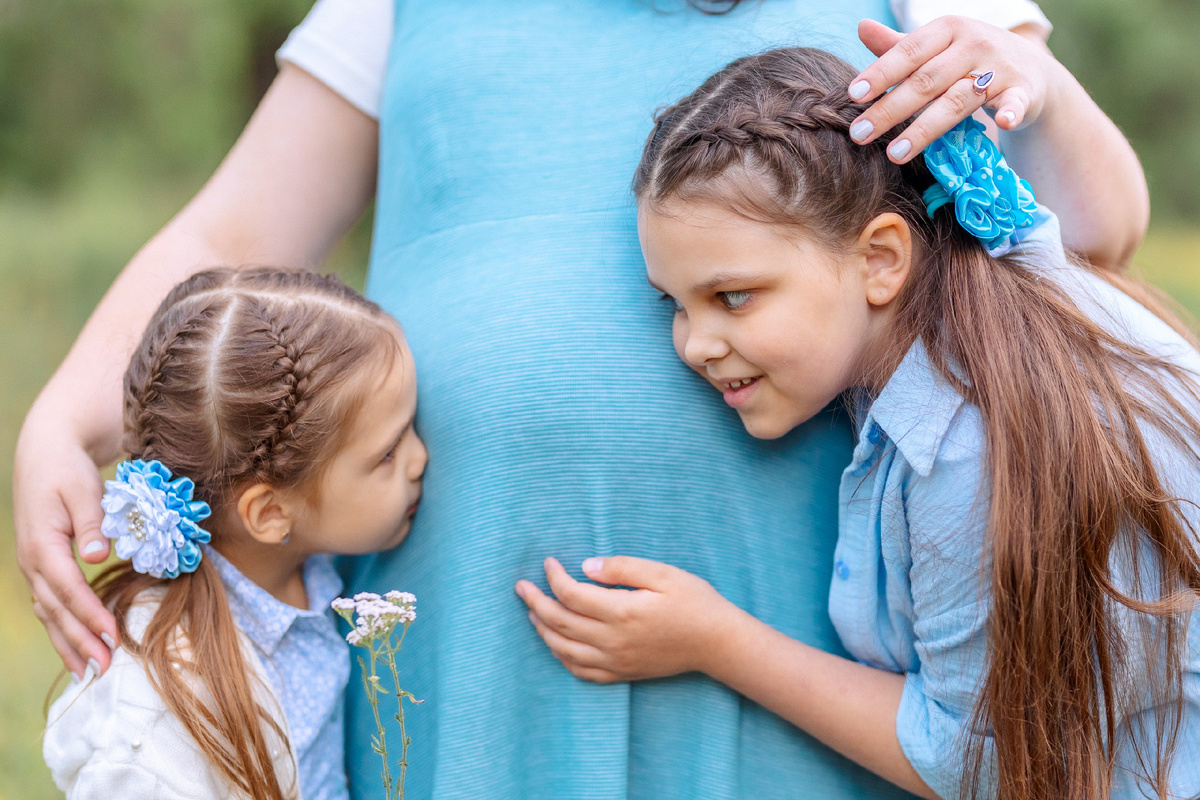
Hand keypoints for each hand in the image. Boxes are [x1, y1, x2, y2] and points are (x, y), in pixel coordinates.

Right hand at [14, 410, 116, 677]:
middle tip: (103, 671)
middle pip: (56, 610)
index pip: (69, 589)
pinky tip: (76, 650)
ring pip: (49, 614)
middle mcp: (32, 562)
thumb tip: (95, 556)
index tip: (112, 637)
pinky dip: (62, 630)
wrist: (45, 454)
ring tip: (89, 673)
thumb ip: (90, 524)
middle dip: (80, 642)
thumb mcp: (82, 490)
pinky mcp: (41, 567)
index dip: (90, 615)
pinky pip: (50, 606)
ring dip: (68, 644)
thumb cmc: (68, 470)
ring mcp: (33, 567)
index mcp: (42, 545)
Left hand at [515, 556, 735, 682]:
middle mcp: (613, 641)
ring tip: (532, 613)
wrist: (717, 643)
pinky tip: (556, 643)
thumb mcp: (663, 573)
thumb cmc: (694, 602)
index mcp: (622, 612)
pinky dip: (561, 657)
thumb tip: (585, 566)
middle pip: (560, 623)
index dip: (554, 577)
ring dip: (543, 630)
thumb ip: (622, 568)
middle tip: (521, 587)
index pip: (571, 595)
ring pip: (564, 650)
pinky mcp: (622, 674)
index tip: (548, 562)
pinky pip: (581, 671)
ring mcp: (616, 661)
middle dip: (535, 603)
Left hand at [848, 17, 1058, 162]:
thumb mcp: (936, 47)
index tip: (853, 95)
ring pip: (957, 100)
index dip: (881, 73)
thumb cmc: (969, 59)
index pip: (909, 52)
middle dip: (890, 109)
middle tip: (858, 135)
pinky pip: (1015, 103)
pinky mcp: (1023, 91)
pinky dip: (1011, 111)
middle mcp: (973, 44)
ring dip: (925, 128)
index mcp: (948, 29)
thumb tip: (861, 28)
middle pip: (926, 81)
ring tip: (894, 154)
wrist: (1031, 68)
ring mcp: (999, 68)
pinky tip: (1003, 124)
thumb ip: (899, 46)